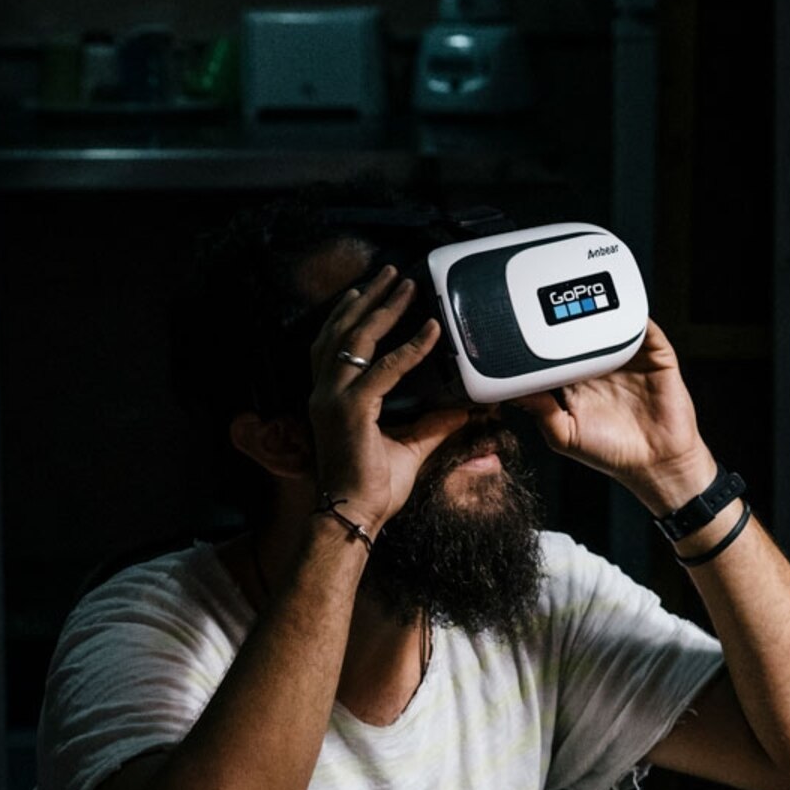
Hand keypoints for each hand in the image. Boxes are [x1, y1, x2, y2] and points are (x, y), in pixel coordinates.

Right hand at [306, 268, 467, 532]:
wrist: (354, 515)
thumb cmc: (372, 488)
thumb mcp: (410, 447)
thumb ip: (434, 423)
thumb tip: (464, 408)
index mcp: (330, 398)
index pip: (334, 344)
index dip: (351, 315)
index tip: (370, 293)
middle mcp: (325, 392)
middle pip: (341, 331)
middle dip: (368, 299)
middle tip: (391, 274)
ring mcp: (333, 399)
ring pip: (356, 340)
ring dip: (384, 309)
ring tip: (405, 286)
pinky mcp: (351, 410)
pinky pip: (383, 369)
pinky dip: (409, 348)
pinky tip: (430, 332)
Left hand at [523, 320, 711, 514]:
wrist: (656, 463)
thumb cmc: (609, 452)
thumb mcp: (564, 435)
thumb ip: (541, 412)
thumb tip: (513, 390)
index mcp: (576, 380)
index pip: (554, 350)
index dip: (541, 339)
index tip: (526, 329)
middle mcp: (600, 364)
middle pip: (580, 330)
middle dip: (567, 318)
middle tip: (551, 306)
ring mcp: (628, 357)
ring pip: (610, 323)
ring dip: (598, 312)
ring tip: (584, 304)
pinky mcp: (655, 355)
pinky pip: (643, 327)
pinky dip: (632, 316)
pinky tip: (620, 313)